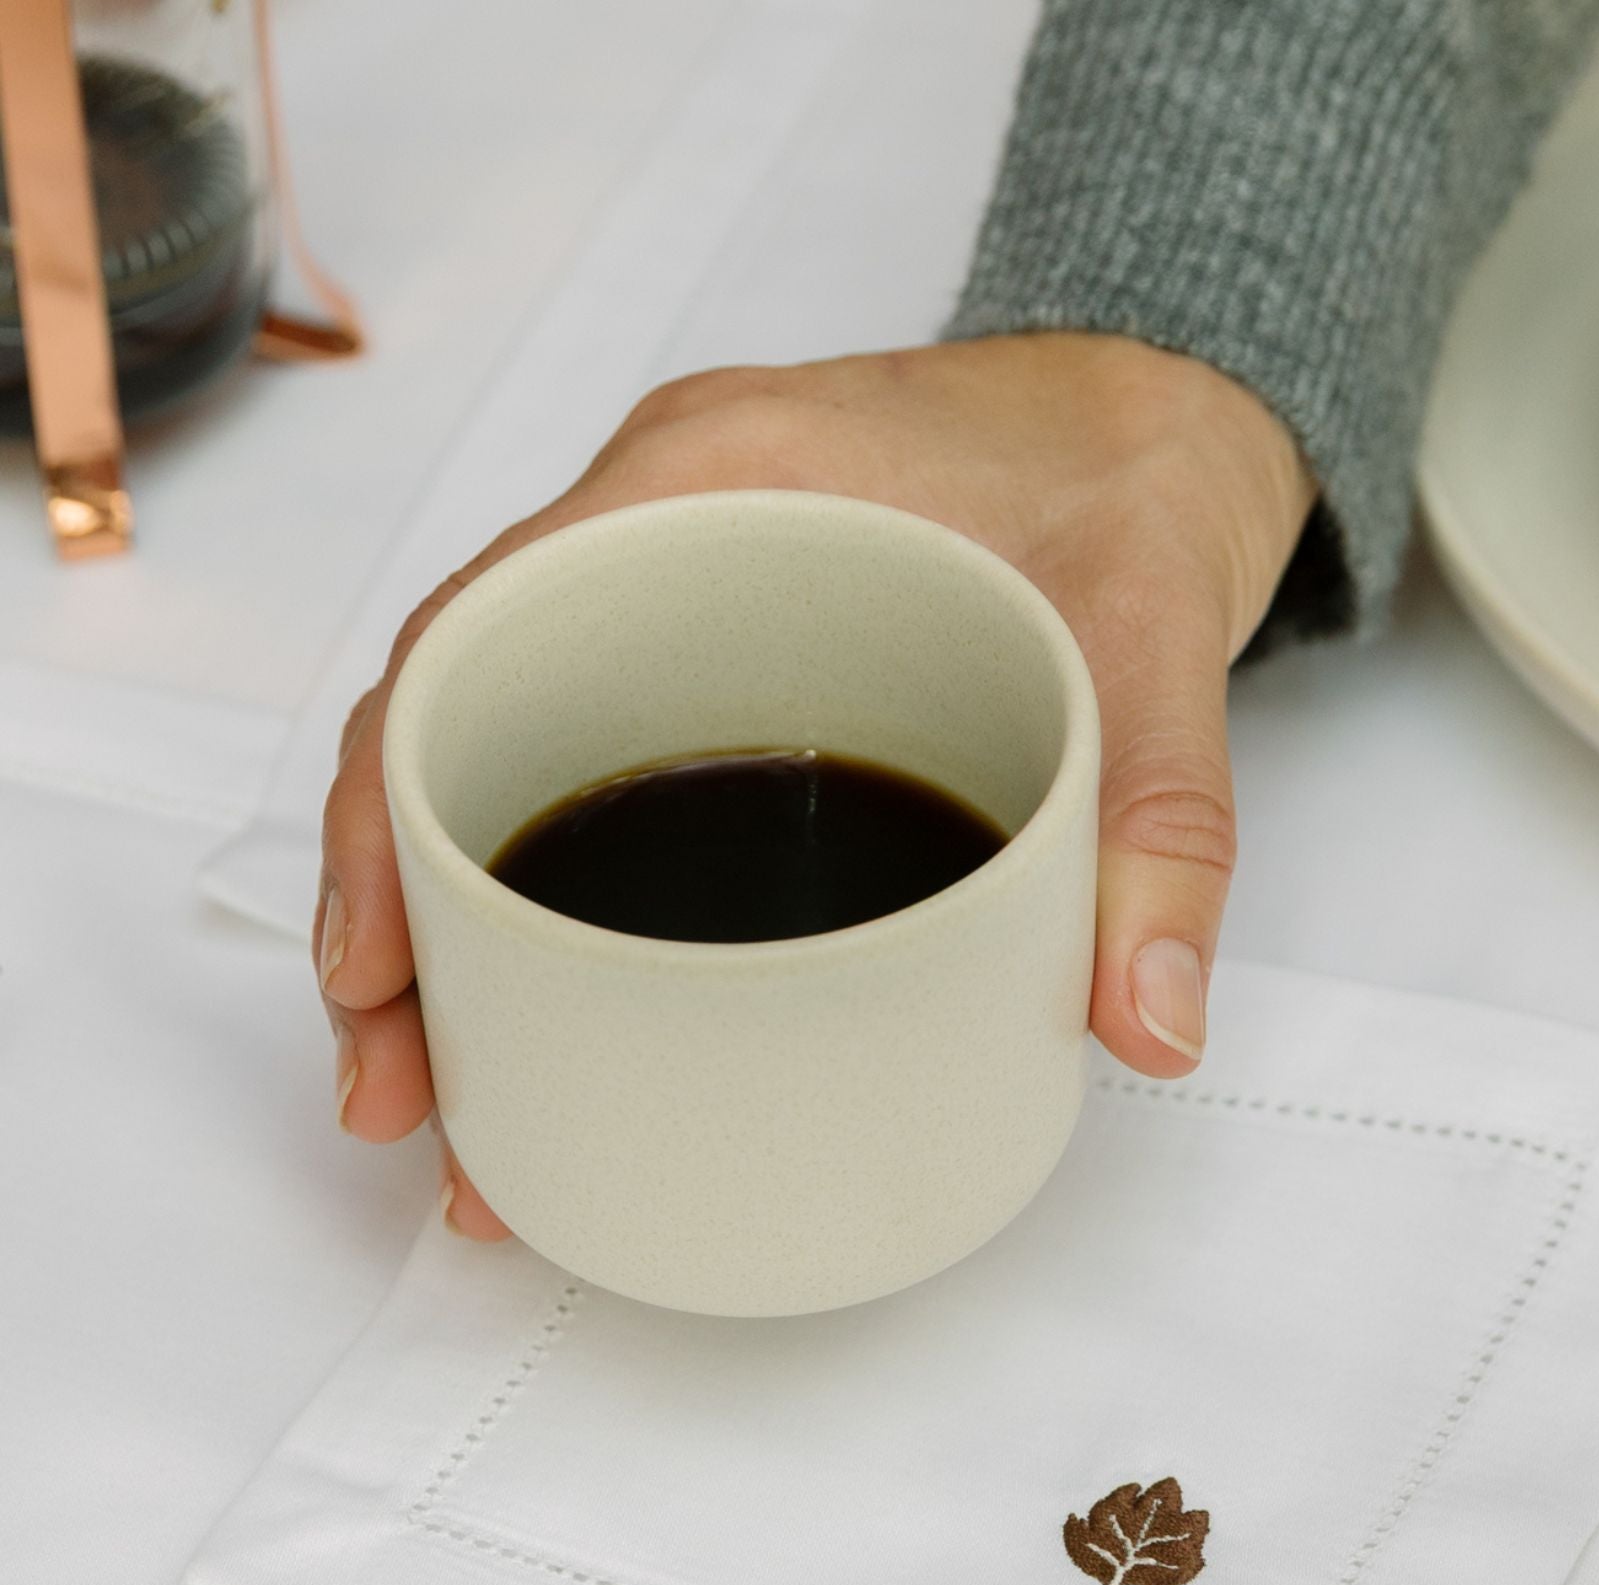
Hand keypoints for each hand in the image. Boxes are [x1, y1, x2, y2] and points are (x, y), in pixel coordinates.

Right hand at [317, 334, 1315, 1235]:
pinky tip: (553, 996)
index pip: (476, 637)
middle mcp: (659, 520)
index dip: (391, 812)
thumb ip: (1167, 836)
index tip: (380, 972)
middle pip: (454, 718)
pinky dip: (545, 874)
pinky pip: (583, 745)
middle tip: (410, 1100)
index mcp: (721, 479)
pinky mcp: (714, 635)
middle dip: (402, 920)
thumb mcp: (1162, 653)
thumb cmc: (1135, 485)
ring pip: (500, 745)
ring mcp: (673, 574)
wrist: (1159, 419)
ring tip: (461, 1092)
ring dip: (456, 919)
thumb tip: (1146, 1025)